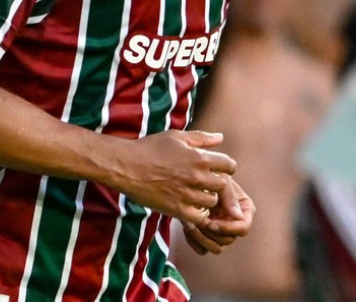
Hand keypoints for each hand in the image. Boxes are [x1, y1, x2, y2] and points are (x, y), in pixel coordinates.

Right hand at [108, 130, 236, 226]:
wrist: (126, 166)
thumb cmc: (150, 148)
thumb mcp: (177, 137)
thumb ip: (201, 138)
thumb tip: (220, 137)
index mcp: (199, 157)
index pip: (229, 165)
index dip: (226, 168)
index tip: (218, 170)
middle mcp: (197, 177)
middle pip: (223, 186)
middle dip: (218, 184)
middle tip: (208, 184)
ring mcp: (187, 194)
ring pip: (212, 202)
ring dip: (208, 199)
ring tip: (197, 195)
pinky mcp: (177, 209)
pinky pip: (199, 217)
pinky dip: (197, 213)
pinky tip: (189, 206)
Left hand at [182, 176, 254, 255]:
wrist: (189, 178)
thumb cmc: (209, 173)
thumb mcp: (220, 179)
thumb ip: (229, 195)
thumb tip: (238, 217)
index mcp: (244, 210)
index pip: (243, 228)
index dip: (228, 228)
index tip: (210, 222)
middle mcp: (235, 224)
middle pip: (228, 240)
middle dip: (211, 232)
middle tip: (196, 220)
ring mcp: (221, 232)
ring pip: (216, 248)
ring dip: (201, 238)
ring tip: (189, 223)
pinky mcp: (207, 237)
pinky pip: (202, 249)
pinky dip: (193, 241)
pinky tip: (186, 226)